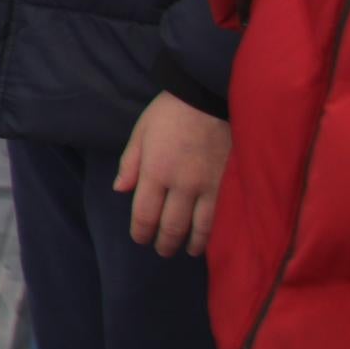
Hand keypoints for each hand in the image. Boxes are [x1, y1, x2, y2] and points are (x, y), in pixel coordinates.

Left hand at [117, 92, 232, 256]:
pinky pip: (221, 217)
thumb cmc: (170, 113)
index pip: (145, 214)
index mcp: (155, 171)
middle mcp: (181, 185)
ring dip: (191, 244)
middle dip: (164, 242)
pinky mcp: (229, 185)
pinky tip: (212, 239)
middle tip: (162, 250)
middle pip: (171, 226)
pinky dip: (214, 233)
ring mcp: (208, 187)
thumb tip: (121, 190)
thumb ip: (130, 164)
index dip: (141, 232)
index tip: (140, 239)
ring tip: (187, 251)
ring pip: (199, 228)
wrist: (209, 97)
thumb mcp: (141, 133)